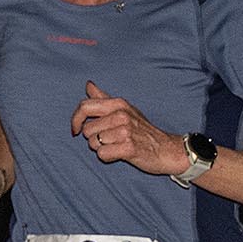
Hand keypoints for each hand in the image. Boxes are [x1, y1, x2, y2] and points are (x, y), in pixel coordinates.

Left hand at [70, 82, 187, 175]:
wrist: (166, 149)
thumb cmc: (142, 130)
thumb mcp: (125, 109)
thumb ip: (103, 98)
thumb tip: (88, 84)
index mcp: (118, 104)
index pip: (84, 106)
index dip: (75, 120)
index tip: (75, 130)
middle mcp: (121, 115)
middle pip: (87, 129)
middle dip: (93, 138)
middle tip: (109, 139)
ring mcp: (125, 131)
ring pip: (93, 143)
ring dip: (101, 148)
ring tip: (116, 145)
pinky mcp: (129, 148)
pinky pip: (102, 154)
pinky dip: (108, 157)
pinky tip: (119, 154)